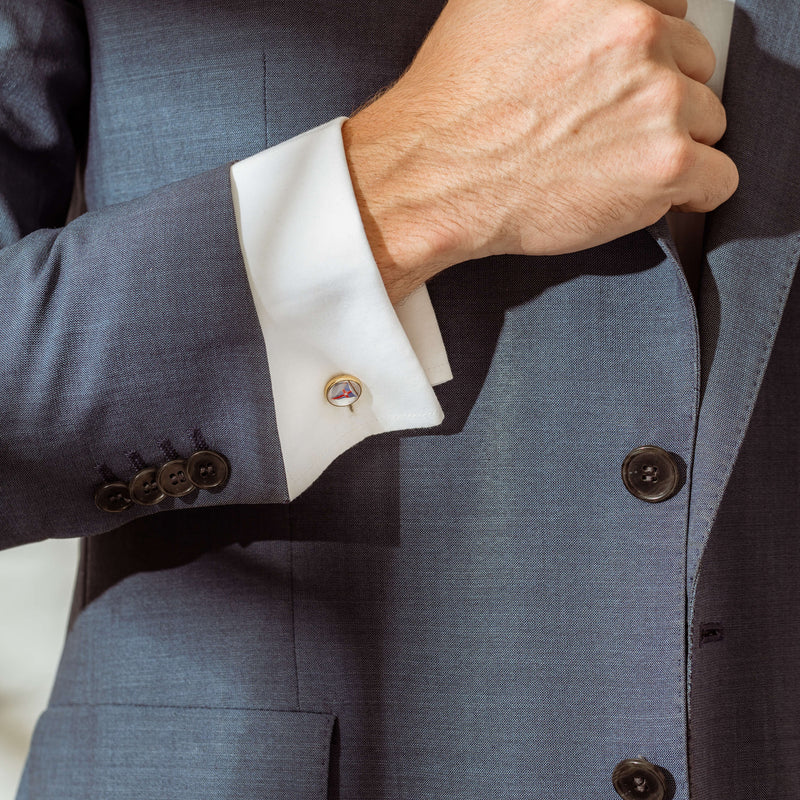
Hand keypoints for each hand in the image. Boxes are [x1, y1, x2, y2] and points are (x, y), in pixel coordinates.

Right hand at [343, 0, 737, 301]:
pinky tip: (653, 195)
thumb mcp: (492, 3)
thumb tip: (584, 8)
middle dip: (658, 97)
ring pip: (708, 120)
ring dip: (671, 144)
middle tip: (607, 130)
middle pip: (693, 65)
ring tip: (612, 166)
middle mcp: (637, 30)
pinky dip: (694, 192)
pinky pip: (719, 177)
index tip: (623, 81)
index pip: (669, 11)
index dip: (646, 53)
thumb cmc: (453, 103)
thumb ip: (558, 1)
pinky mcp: (667, 162)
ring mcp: (658, 96)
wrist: (434, 179)